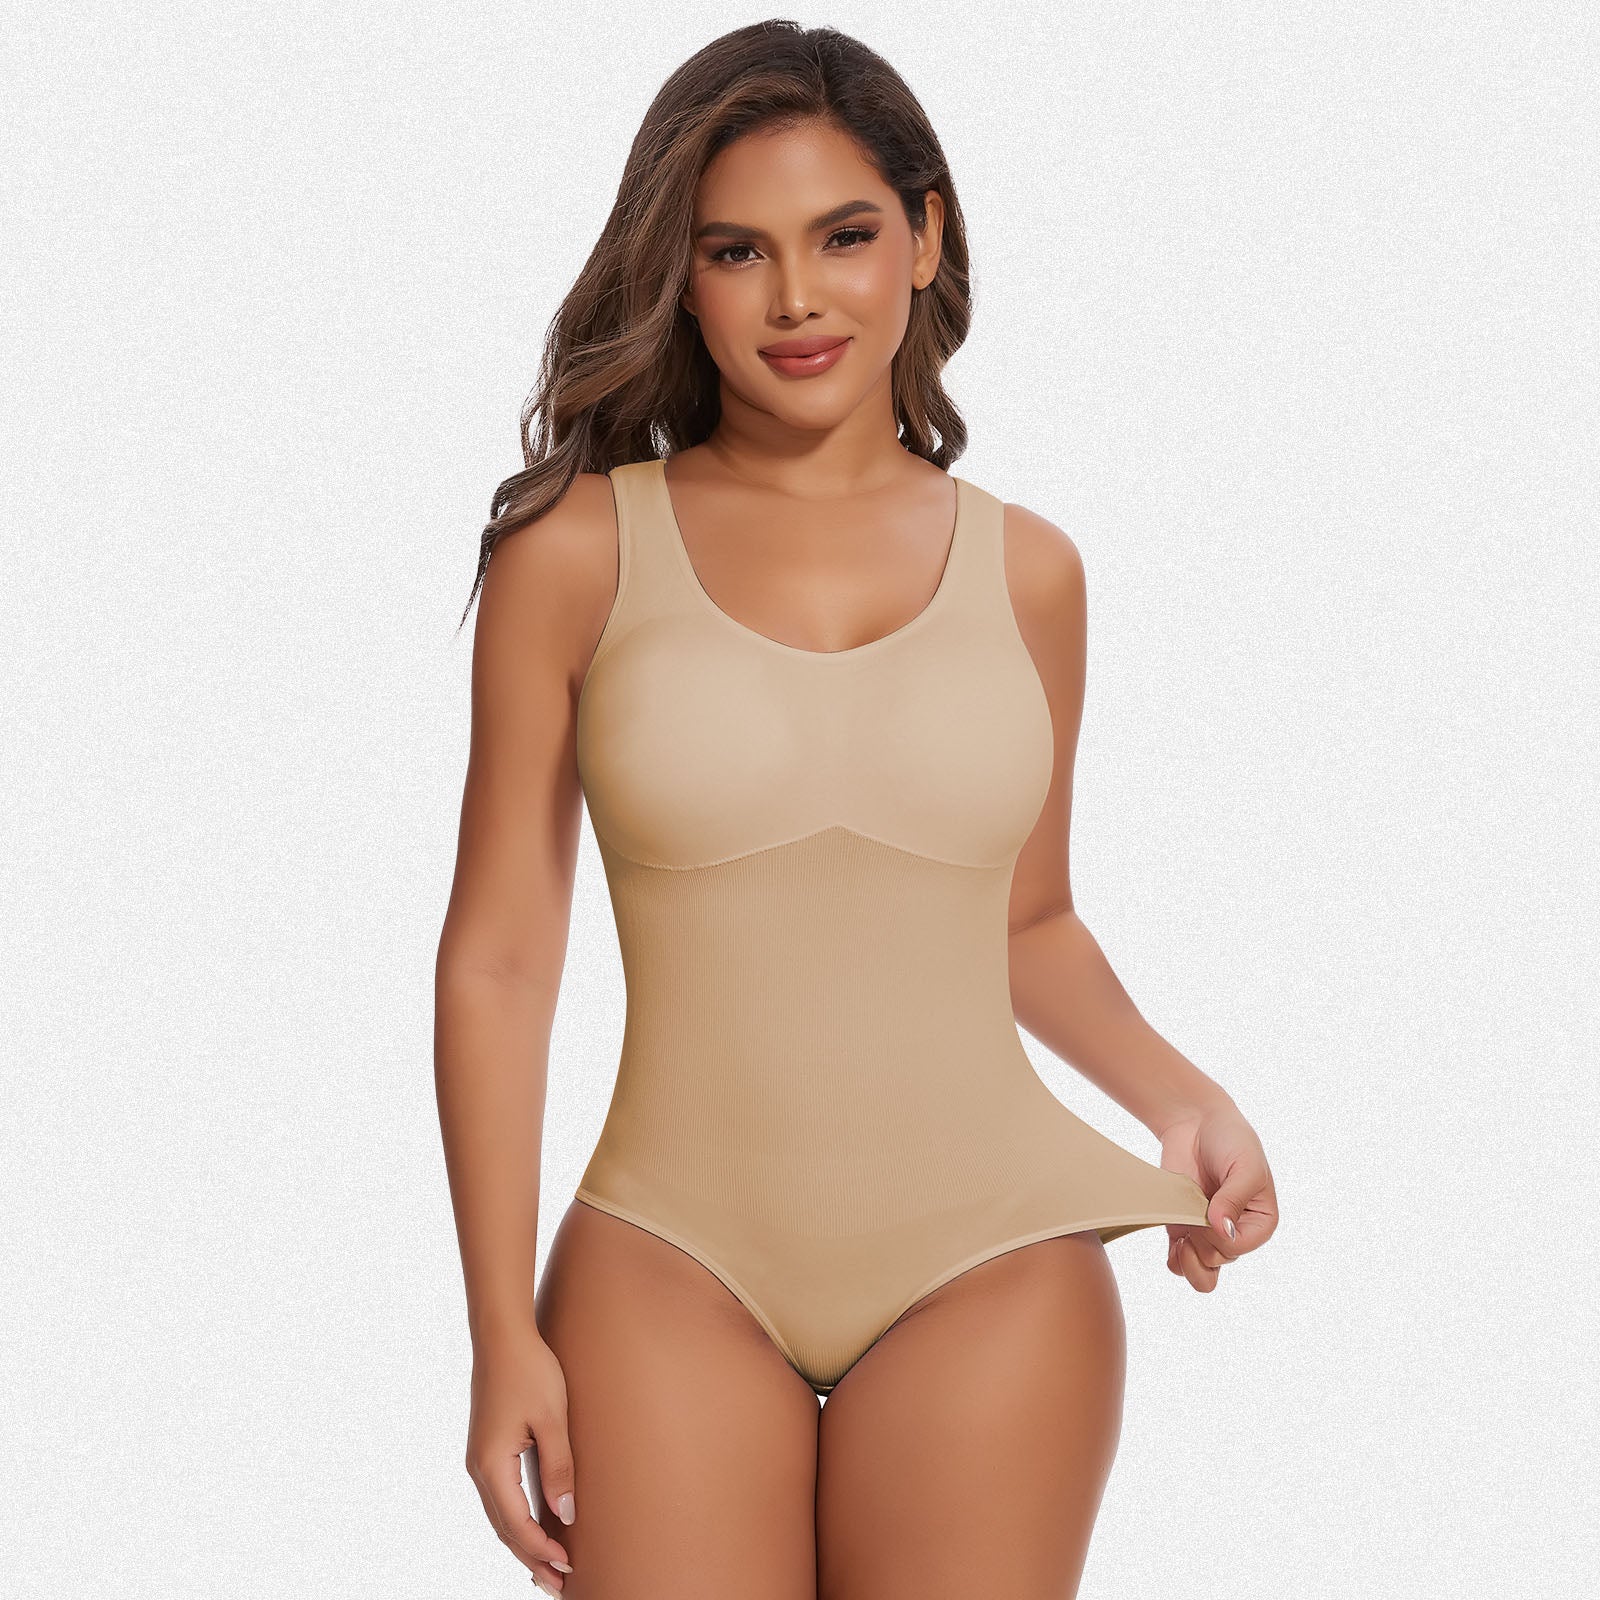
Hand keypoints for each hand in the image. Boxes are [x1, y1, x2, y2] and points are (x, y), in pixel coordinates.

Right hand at [464, 1315, 576, 1594]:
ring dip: (523, 1543)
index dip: (541, 1550)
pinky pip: (501, 1498)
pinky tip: (535, 1526)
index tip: (568, 1567)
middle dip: (531, 1558)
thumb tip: (566, 1514)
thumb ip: (559, 1466)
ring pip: (500, 1516)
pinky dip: (516, 1520)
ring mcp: (480, 1459)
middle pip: (504, 1529)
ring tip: (549, 1566)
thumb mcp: (552, 1418)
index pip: (516, 1525)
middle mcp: (479, 1469)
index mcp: (491, 1465)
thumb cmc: (530, 1371)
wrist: (503, 1336)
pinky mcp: (488, 1449)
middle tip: (560, 1584)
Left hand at [1158, 1099, 1276, 1290]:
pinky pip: (1179, 1262)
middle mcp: (1236, 1232)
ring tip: (1181, 1240)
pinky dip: (1175, 1260)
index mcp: (1259, 1222)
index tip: (1208, 1211)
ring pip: (1202, 1274)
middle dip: (1201, 1241)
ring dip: (1189, 1263)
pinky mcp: (1183, 1228)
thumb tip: (1222, 1231)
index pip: (1238, 1248)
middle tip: (1192, 1212)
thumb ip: (1234, 1198)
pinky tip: (1173, 1245)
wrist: (1196, 1122)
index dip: (1218, 1236)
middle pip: (1218, 1260)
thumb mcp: (1243, 1165)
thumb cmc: (1230, 1139)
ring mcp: (1208, 1233)